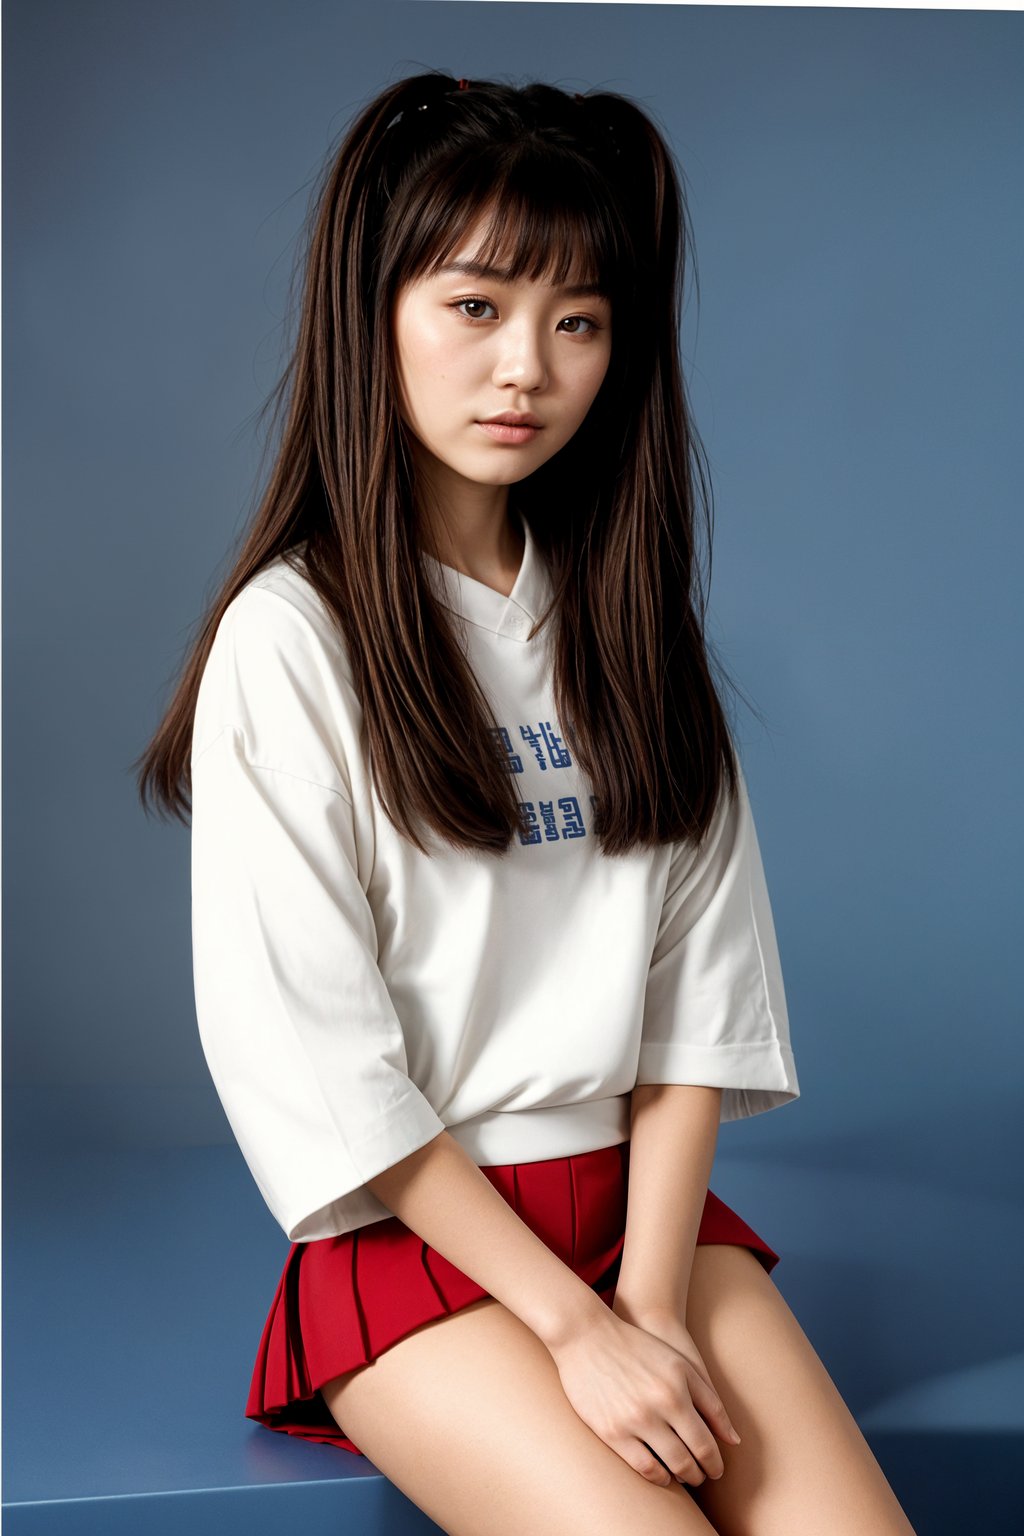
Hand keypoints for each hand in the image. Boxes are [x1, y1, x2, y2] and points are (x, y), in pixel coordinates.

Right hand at [546, 1303, 739, 1488]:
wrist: (587, 1336)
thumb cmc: (639, 1347)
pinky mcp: (612, 1431)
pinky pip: (644, 1467)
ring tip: (687, 1477)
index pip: (708, 1438)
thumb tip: (734, 1440)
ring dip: (684, 1476)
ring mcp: (634, 1420)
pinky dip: (659, 1477)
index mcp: (677, 1388)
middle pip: (693, 1454)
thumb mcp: (678, 1364)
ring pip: (671, 1465)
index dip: (716, 1460)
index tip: (718, 1469)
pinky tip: (662, 1475)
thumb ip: (708, 1399)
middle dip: (704, 1472)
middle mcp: (659, 1405)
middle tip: (705, 1477)